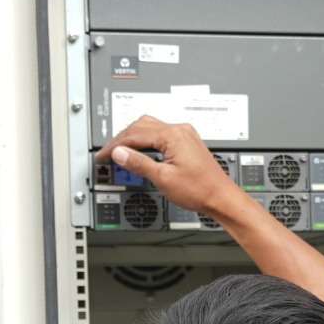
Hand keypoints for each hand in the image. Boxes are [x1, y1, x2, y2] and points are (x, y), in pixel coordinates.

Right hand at [95, 116, 242, 218]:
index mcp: (173, 135)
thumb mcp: (163, 178)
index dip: (115, 145)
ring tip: (121, 151)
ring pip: (151, 127)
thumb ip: (139, 163)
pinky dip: (146, 141)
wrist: (221, 197)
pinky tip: (140, 150)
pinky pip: (161, 134)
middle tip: (108, 153)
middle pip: (141, 126)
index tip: (103, 155)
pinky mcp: (187, 142)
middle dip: (122, 139)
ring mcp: (185, 135)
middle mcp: (179, 130)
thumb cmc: (200, 190)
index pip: (135, 134)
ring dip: (134, 137)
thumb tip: (119, 153)